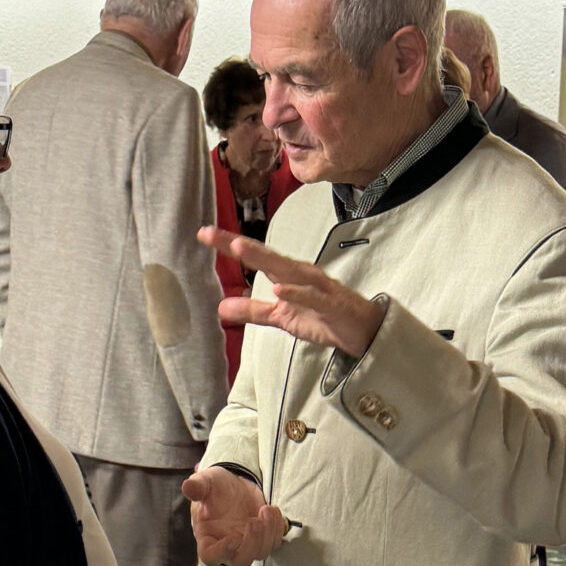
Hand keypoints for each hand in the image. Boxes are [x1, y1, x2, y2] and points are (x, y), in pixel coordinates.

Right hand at [182, 466, 283, 565]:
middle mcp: (228, 545)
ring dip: (268, 534)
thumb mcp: (205, 482)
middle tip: (255, 521)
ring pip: (260, 553)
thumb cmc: (215, 488)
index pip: (210, 556)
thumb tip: (187, 486)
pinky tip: (272, 510)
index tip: (232, 539)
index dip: (221, 552)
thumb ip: (197, 486)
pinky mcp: (262, 537)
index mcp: (208, 536)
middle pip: (240, 561)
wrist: (232, 485)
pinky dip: (277, 528)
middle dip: (251, 543)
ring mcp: (246, 543)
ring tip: (265, 510)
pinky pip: (274, 542)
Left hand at [197, 225, 385, 356]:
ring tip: (239, 248)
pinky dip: (296, 293)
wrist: (362, 331)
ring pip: (286, 269)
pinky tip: (279, 290)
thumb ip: (253, 311)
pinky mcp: (330, 303)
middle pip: (265, 255)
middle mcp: (299, 273)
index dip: (228, 245)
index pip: (254, 256)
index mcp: (286, 275)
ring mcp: (315, 286)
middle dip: (238, 244)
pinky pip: (311, 296)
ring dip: (263, 258)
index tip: (203, 234)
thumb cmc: (322, 317)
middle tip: (211, 234)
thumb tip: (221, 308)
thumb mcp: (281, 318)